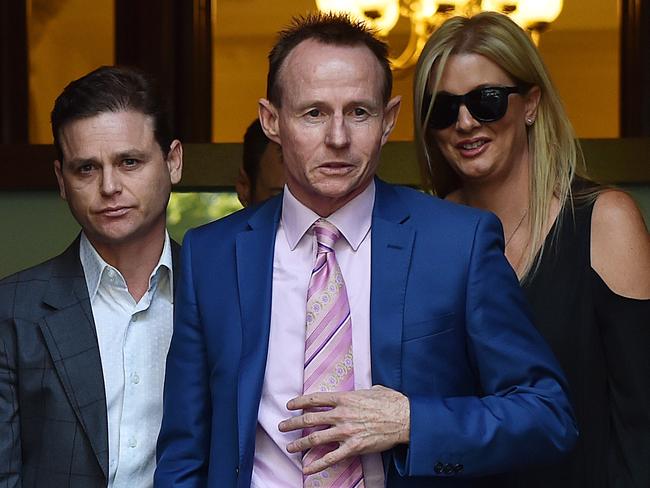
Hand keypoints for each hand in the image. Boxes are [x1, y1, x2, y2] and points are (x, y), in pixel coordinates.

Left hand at [278, 385, 409, 474]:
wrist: (404, 418)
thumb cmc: (391, 402)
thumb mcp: (373, 389)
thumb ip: (361, 392)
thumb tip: (361, 392)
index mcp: (344, 398)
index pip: (315, 399)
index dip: (300, 402)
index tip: (290, 405)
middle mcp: (341, 414)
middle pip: (310, 419)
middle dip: (293, 424)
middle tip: (282, 426)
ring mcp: (346, 431)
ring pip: (316, 438)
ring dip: (299, 443)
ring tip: (289, 447)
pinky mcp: (354, 447)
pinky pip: (331, 457)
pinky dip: (317, 464)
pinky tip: (307, 468)